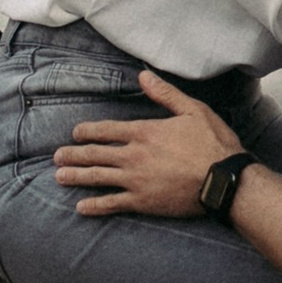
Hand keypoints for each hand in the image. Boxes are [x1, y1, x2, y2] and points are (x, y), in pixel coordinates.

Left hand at [54, 71, 242, 219]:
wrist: (224, 180)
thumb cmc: (213, 143)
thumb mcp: (193, 110)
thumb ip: (165, 94)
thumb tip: (144, 75)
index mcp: (144, 132)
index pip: (107, 130)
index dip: (88, 131)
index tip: (75, 133)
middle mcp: (133, 156)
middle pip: (95, 154)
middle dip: (73, 154)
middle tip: (57, 156)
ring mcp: (135, 180)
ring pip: (98, 177)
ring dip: (77, 176)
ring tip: (60, 177)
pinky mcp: (142, 202)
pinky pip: (112, 204)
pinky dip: (95, 206)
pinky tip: (81, 207)